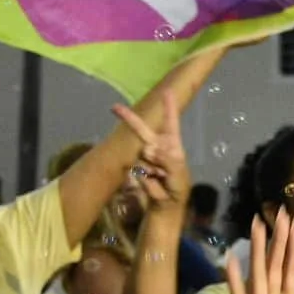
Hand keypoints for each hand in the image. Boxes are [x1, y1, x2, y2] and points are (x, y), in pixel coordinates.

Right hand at [112, 93, 190, 211]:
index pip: (171, 121)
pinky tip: (154, 180)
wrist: (167, 203)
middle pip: (142, 129)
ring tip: (162, 176)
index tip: (167, 91)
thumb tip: (151, 150)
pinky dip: (147, 174)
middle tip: (114, 107)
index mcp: (172, 142)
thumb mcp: (179, 173)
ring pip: (144, 153)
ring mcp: (145, 156)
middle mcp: (157, 145)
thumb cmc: (178, 185)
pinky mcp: (137, 167)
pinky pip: (139, 167)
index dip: (169, 106)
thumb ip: (168, 160)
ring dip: (153, 166)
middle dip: (129, 118)